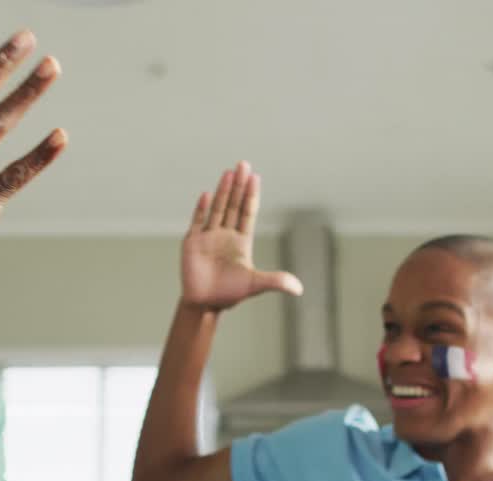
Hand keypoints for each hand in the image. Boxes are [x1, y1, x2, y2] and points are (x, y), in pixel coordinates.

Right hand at [180, 161, 302, 311]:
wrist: (205, 304)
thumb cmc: (230, 294)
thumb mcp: (255, 285)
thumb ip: (275, 282)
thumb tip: (300, 289)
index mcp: (241, 241)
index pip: (247, 213)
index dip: (251, 195)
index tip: (255, 177)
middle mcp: (226, 235)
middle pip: (233, 205)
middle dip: (239, 185)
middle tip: (244, 164)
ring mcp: (208, 237)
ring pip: (217, 208)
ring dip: (223, 191)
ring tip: (229, 172)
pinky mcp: (192, 242)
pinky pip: (198, 221)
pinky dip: (201, 208)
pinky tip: (206, 194)